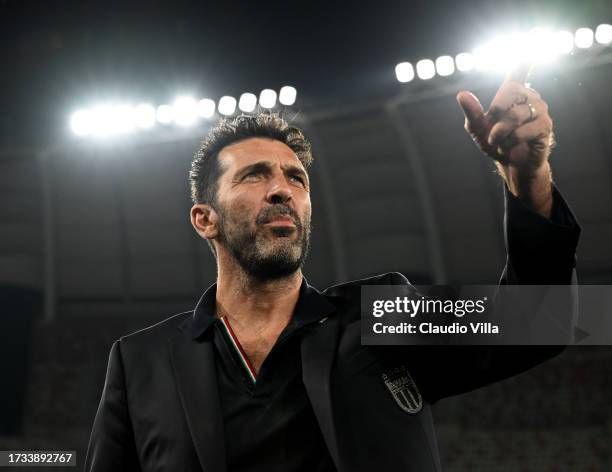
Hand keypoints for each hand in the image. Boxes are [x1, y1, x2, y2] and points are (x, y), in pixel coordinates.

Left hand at [457, 62, 553, 217]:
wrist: (511, 163)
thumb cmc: (495, 141)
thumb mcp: (478, 128)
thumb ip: (471, 112)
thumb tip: (461, 94)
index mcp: (512, 92)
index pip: (518, 70)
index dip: (523, 58)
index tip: (531, 40)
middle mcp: (529, 96)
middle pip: (509, 91)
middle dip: (495, 111)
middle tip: (491, 127)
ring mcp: (540, 109)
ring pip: (515, 115)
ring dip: (500, 132)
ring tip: (499, 140)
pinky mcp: (545, 125)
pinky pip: (524, 130)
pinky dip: (511, 141)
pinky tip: (511, 145)